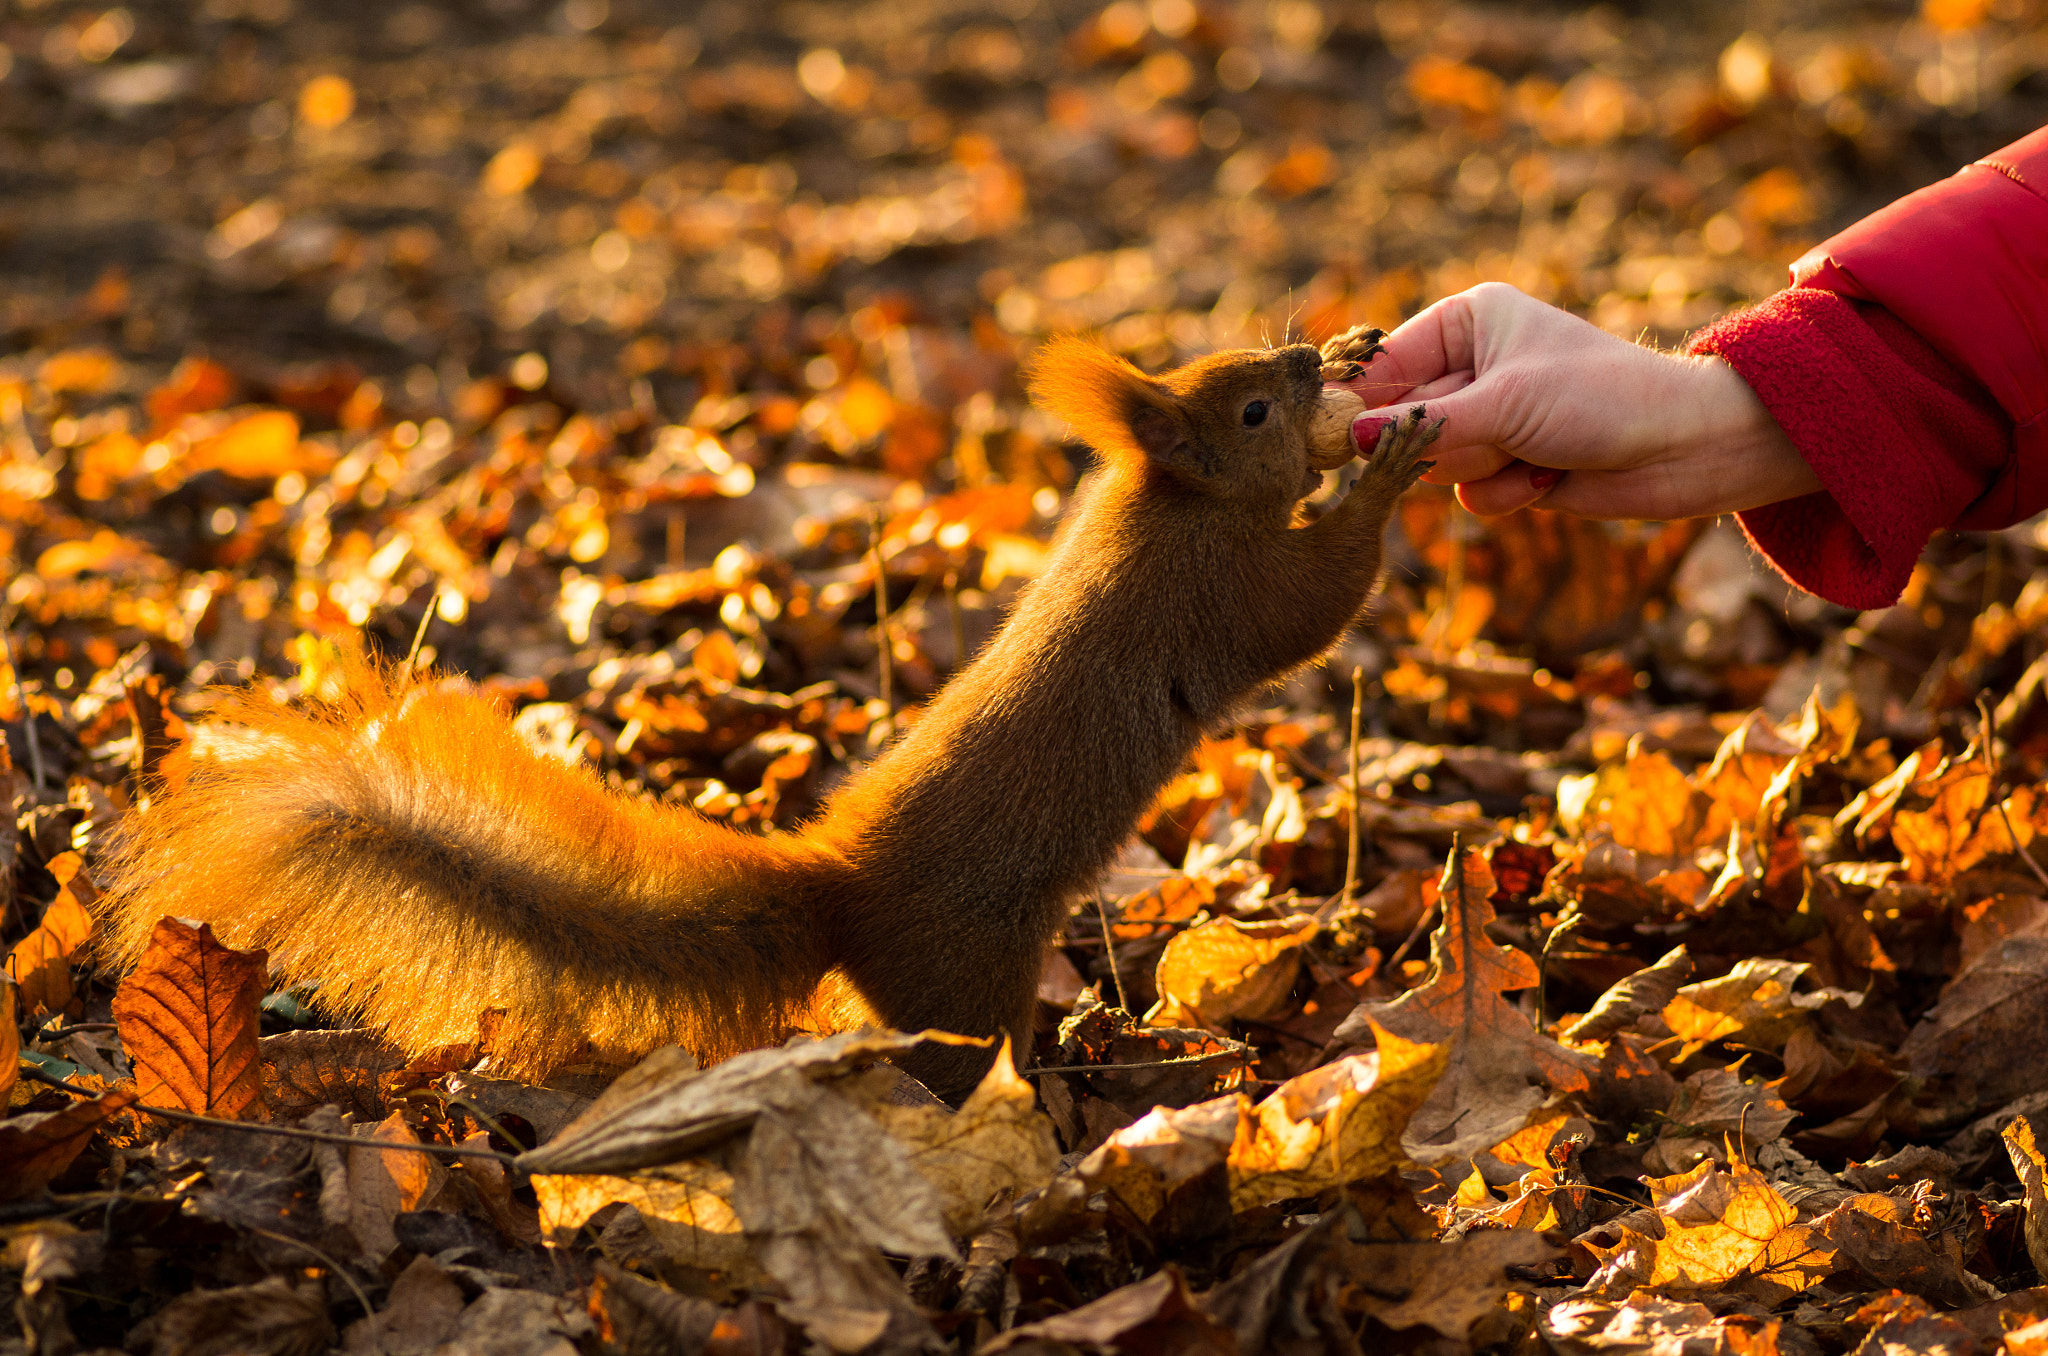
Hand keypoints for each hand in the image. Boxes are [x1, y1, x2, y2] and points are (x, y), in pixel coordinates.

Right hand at [1337, 282, 1819, 519]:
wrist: (1685, 446)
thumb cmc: (1602, 397)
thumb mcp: (1505, 402)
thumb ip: (1422, 424)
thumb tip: (1349, 437)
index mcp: (1468, 321)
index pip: (1385, 364)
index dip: (1358, 401)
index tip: (1328, 435)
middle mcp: (1473, 366)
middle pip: (1402, 420)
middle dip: (1443, 441)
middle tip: (1488, 438)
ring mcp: (1490, 417)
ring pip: (1433, 462)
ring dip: (1480, 467)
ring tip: (1531, 452)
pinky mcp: (1509, 463)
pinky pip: (1467, 492)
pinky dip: (1504, 493)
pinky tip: (1547, 478)